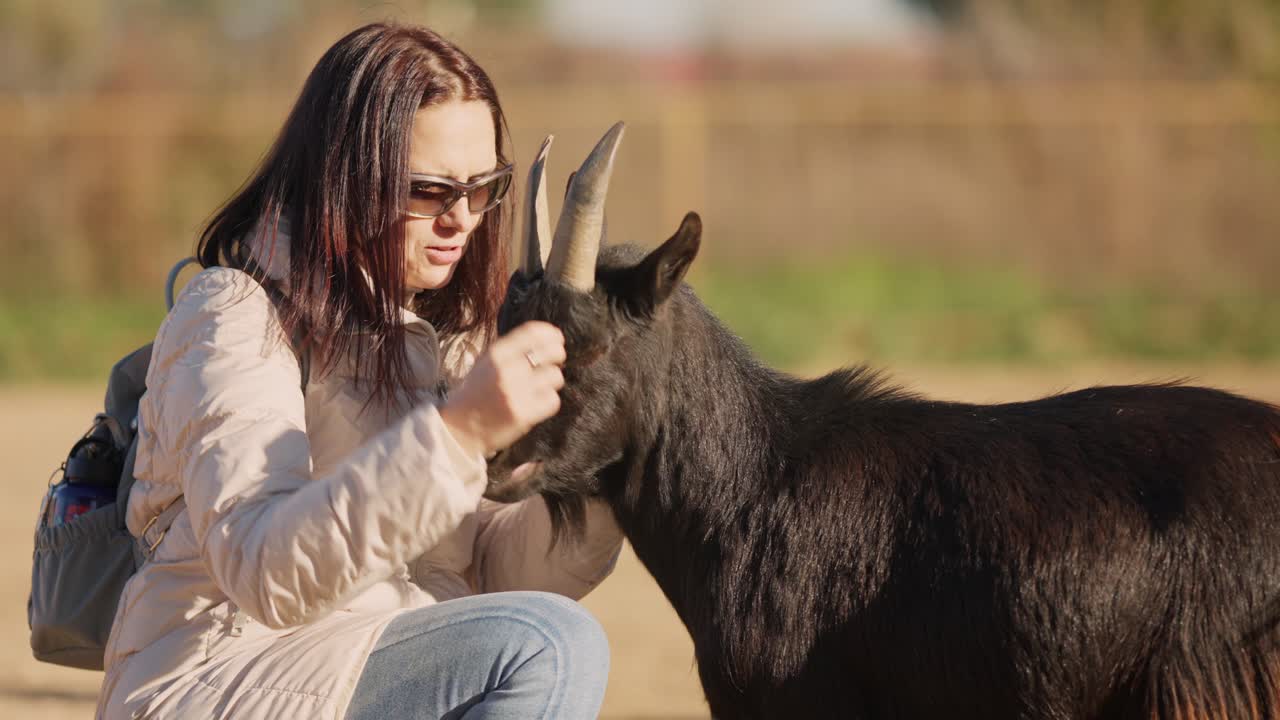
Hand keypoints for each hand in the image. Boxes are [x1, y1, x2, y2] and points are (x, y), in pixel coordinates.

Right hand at [439, 321, 565, 457]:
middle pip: (552, 352)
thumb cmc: (475, 395)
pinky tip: (537, 403)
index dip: (551, 334)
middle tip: (554, 363)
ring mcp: (516, 393)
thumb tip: (547, 339)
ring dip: (552, 382)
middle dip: (558, 356)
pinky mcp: (524, 414)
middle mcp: (506, 369)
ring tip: (539, 388)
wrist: (459, 429)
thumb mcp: (485, 364)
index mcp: (496, 354)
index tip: (557, 339)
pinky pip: (553, 400)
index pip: (533, 332)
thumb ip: (511, 350)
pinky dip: (549, 402)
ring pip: (555, 377)